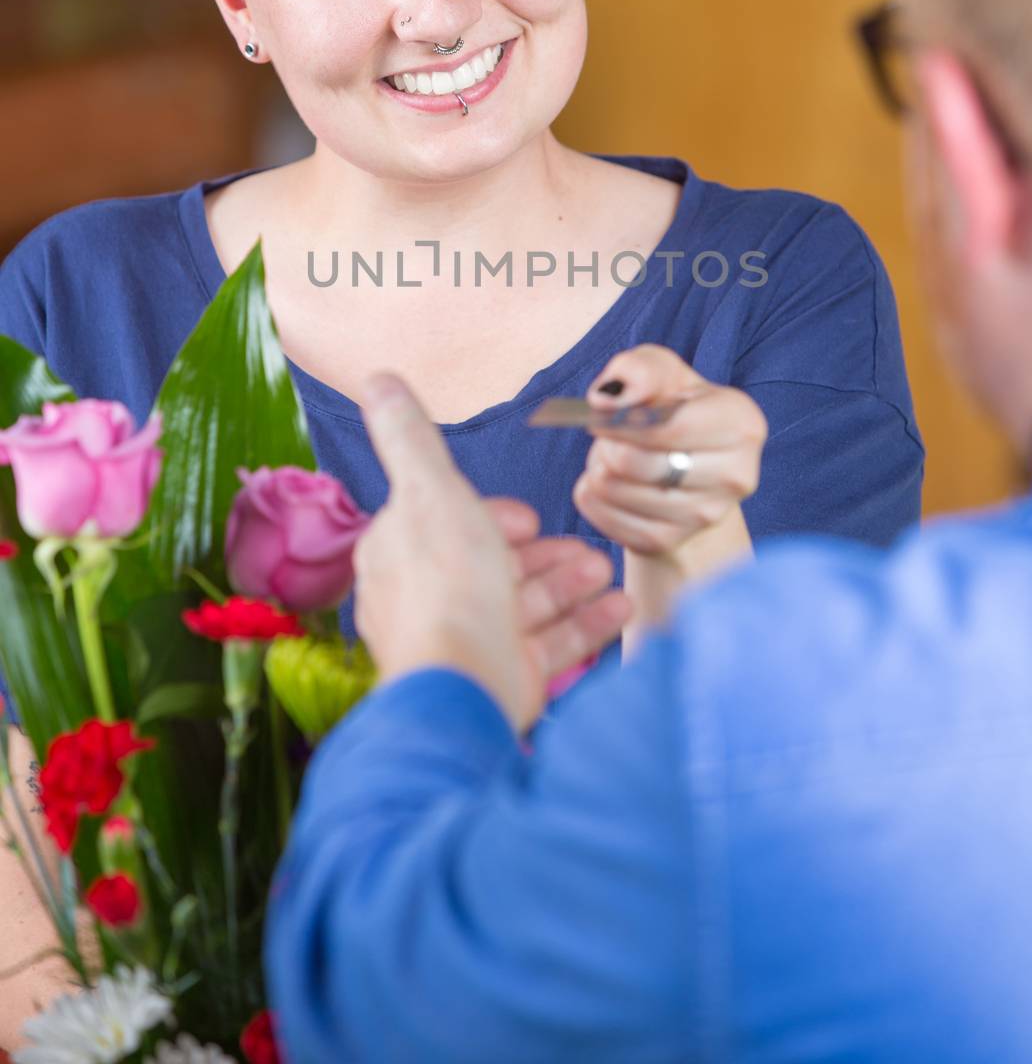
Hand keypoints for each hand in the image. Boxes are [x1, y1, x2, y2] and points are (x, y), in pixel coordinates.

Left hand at [354, 373, 630, 730]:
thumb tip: (377, 379)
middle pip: (495, 566)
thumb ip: (410, 437)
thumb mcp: (432, 491)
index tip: (528, 518)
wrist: (463, 687)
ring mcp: (467, 641)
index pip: (448, 525)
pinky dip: (585, 623)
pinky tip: (620, 606)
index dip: (493, 518)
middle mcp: (429, 600)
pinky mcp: (501, 676)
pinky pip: (549, 644)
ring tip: (607, 569)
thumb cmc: (447, 585)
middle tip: (585, 546)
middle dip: (546, 553)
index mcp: (401, 554)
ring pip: (526, 604)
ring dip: (571, 583)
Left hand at [572, 346, 765, 630]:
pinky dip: (591, 496)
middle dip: (607, 444)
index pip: (668, 427)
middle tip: (610, 437)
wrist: (684, 465)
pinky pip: (602, 516)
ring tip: (614, 457)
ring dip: (597, 466)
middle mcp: (736, 476)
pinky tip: (610, 483)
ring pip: (612, 489)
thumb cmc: (671, 407)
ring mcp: (706, 516)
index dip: (622, 420)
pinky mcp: (670, 543)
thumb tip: (612, 398)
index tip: (606, 415)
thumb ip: (639, 369)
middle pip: (632, 462)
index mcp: (742, 424)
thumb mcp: (660, 371)